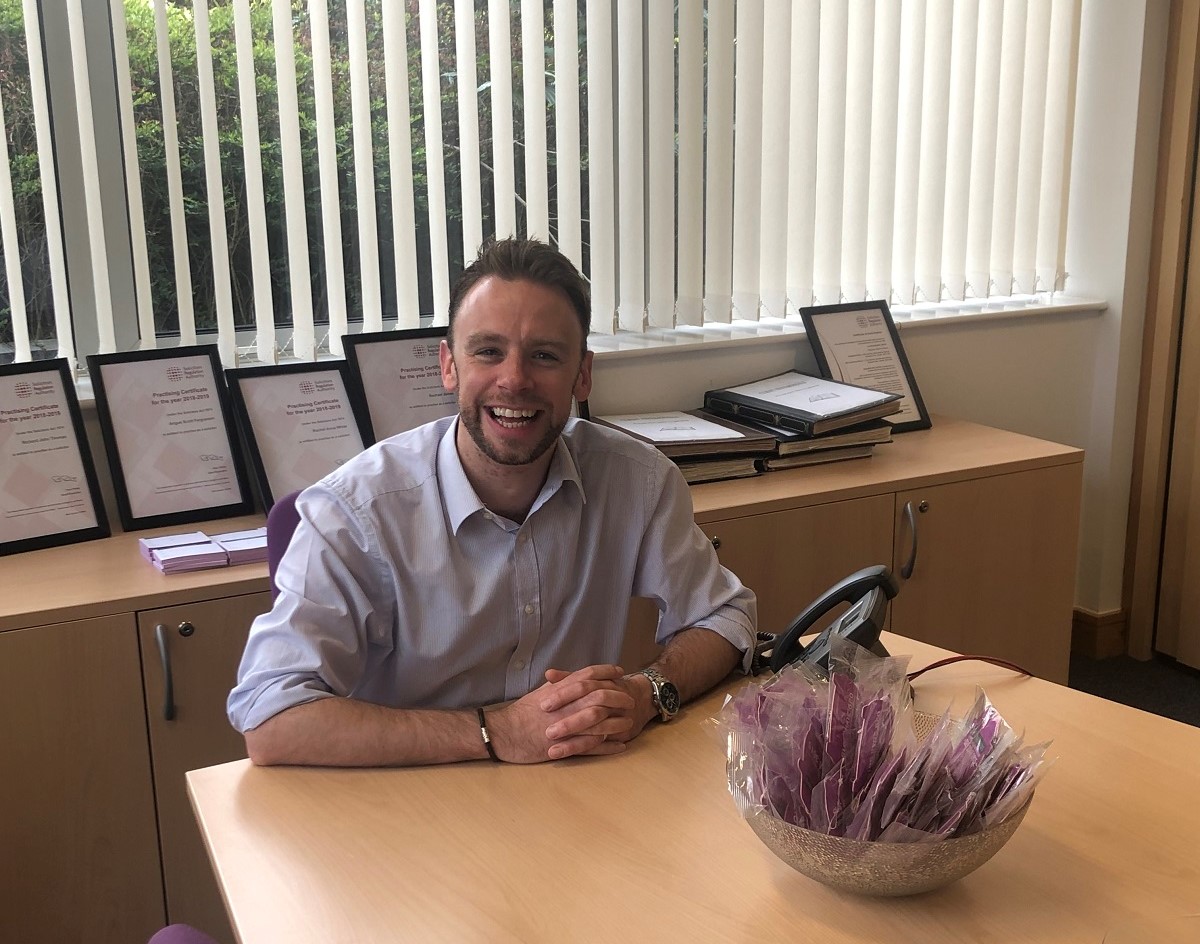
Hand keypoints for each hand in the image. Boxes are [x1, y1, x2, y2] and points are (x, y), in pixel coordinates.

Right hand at [489, 665, 634, 762]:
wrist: (504, 733)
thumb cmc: (521, 713)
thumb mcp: (540, 693)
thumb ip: (558, 685)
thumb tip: (572, 676)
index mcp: (559, 690)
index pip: (588, 675)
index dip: (606, 671)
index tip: (619, 671)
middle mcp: (565, 706)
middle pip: (599, 697)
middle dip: (618, 696)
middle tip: (630, 697)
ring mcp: (565, 726)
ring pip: (599, 722)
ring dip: (617, 722)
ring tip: (629, 721)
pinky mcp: (564, 746)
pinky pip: (592, 746)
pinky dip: (608, 746)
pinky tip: (620, 745)